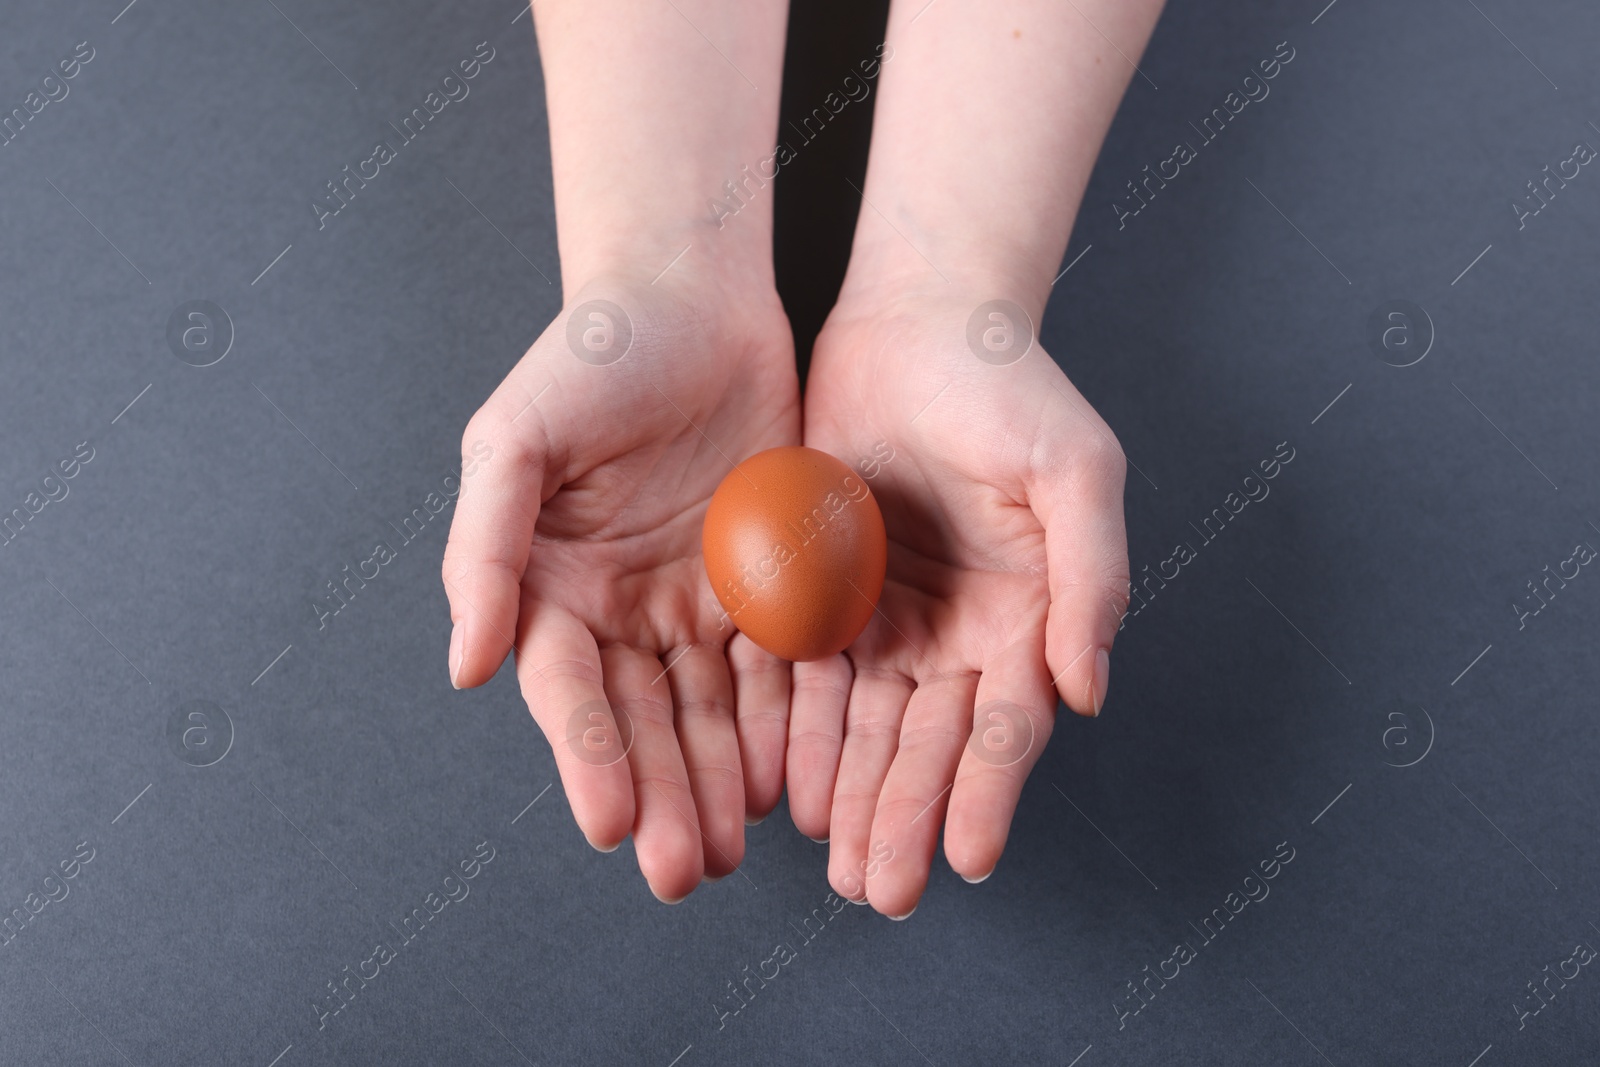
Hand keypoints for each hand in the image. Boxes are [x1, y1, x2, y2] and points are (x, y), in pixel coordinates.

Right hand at [443, 265, 798, 901]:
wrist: (692, 300)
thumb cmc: (590, 357)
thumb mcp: (516, 439)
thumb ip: (485, 548)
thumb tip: (466, 666)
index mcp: (552, 587)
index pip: (570, 692)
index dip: (589, 758)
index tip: (609, 823)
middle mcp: (621, 611)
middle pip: (644, 722)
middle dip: (661, 798)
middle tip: (680, 870)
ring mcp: (695, 603)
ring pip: (712, 714)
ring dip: (721, 784)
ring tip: (733, 850)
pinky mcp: (767, 584)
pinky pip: (778, 669)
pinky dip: (783, 726)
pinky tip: (794, 780)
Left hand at [790, 283, 1129, 916]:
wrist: (918, 322)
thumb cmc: (1009, 385)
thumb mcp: (1074, 469)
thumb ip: (1092, 578)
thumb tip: (1089, 690)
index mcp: (1029, 614)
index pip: (1006, 725)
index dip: (985, 793)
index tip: (963, 860)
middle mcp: (961, 632)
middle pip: (931, 745)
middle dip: (907, 818)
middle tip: (881, 891)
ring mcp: (891, 618)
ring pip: (867, 730)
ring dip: (853, 799)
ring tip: (836, 868)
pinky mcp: (825, 595)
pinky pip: (807, 678)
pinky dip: (798, 735)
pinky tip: (783, 790)